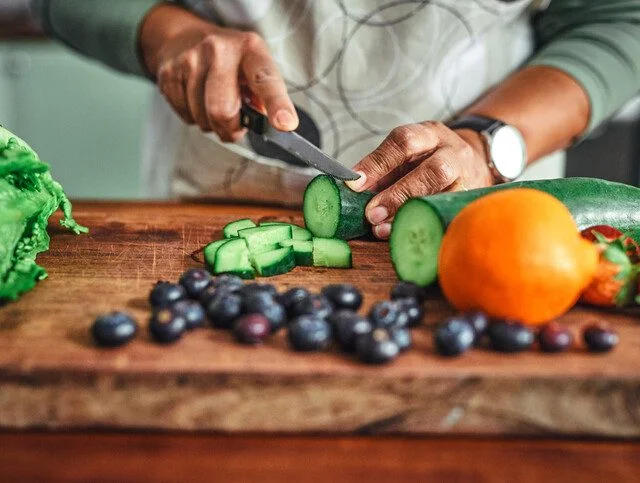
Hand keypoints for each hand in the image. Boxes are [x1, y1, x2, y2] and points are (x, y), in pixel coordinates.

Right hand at [141, 6, 297, 140]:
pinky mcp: (168, 74)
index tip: (285, 124)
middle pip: (223, 111)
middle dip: (231, 129)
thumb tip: (266, 124)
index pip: (265, 80)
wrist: (184, 38)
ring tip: (214, 103)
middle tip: (235, 126)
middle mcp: (218, 50)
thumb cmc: (230, 61)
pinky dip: (195, 117)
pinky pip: (186, 117)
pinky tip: (197, 99)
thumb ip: (265, 96)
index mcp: (250, 49)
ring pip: (203, 120)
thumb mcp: (255, 67)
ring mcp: (190, 61)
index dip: (276, 104)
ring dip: (212, 124)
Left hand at [345, 123, 493, 238]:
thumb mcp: (407, 156)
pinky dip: (422, 226)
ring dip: (409, 214)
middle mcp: (453, 153)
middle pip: (433, 170)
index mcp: (430, 135)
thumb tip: (353, 191)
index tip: (355, 184)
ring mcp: (467, 179)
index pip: (404, 142)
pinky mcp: (470, 201)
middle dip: (398, 194)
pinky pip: (447, 216)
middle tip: (372, 213)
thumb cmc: (429, 161)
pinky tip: (404, 234)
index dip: (377, 163)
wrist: (474, 163)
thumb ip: (382, 171)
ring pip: (443, 195)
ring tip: (382, 229)